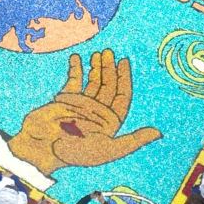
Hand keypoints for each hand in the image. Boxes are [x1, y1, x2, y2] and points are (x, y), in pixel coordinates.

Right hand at [8, 50, 160, 175]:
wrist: (44, 147)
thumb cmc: (77, 152)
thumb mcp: (109, 149)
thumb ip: (133, 140)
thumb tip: (158, 133)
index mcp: (109, 122)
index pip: (122, 96)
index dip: (125, 79)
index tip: (124, 62)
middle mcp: (97, 112)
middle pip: (108, 86)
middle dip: (110, 69)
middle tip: (109, 52)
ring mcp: (81, 104)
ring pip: (92, 81)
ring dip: (96, 67)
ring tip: (99, 53)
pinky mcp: (64, 99)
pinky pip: (73, 80)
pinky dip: (76, 68)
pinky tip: (77, 58)